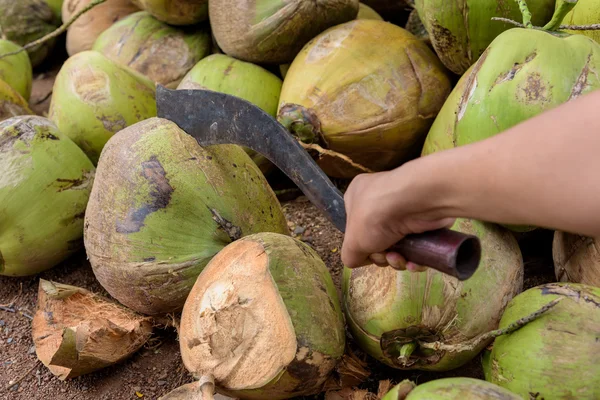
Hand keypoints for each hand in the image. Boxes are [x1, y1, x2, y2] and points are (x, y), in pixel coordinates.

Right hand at [340, 164, 454, 271]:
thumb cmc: (375, 216)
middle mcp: (380, 199)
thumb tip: (358, 259)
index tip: (365, 252)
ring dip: (397, 260)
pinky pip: (417, 245)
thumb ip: (349, 255)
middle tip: (383, 255)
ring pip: (398, 245)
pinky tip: (412, 262)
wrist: (415, 203)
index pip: (354, 225)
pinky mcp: (424, 219)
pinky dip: (415, 258)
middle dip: (380, 255)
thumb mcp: (351, 243)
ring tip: (398, 258)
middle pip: (377, 240)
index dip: (359, 244)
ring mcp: (404, 208)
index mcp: (358, 196)